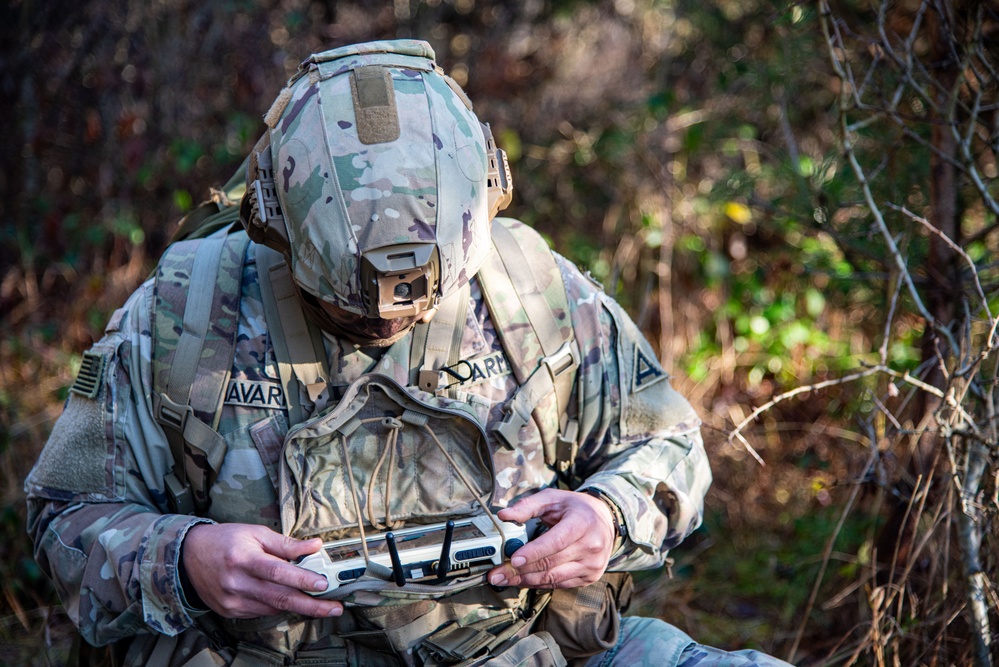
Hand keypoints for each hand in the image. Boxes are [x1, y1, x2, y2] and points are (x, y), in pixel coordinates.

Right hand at [181, 523, 343, 618]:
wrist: (187, 557)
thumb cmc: (225, 540)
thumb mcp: (255, 533)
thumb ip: (286, 543)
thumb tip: (315, 546)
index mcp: (244, 559)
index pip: (278, 572)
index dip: (302, 579)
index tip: (324, 584)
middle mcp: (237, 583)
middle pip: (280, 598)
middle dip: (311, 606)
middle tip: (334, 609)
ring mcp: (232, 601)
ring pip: (273, 607)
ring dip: (298, 606)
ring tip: (320, 603)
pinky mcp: (230, 611)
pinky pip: (262, 611)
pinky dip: (278, 605)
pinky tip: (288, 599)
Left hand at [488, 488, 615, 588]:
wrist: (605, 520)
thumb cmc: (576, 508)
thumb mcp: (553, 498)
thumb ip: (527, 506)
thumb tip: (503, 515)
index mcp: (582, 523)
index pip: (556, 542)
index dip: (533, 552)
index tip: (513, 559)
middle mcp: (591, 546)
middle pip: (551, 564)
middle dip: (520, 570)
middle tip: (497, 574)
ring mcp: (592, 564)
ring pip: (553, 579)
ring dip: (526, 580)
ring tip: (505, 579)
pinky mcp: (589, 577)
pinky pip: (559, 584)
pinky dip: (538, 583)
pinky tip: (523, 579)